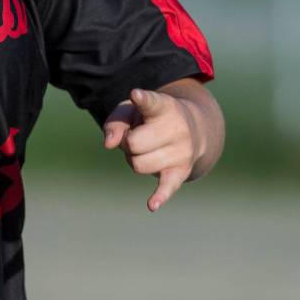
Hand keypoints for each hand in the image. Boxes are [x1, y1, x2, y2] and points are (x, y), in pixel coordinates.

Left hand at [102, 87, 204, 212]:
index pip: (151, 103)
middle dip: (127, 143)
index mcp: (163, 107)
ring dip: (134, 159)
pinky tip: (152, 205)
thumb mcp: (131, 111)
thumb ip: (115, 122)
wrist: (191, 128)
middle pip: (134, 144)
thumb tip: (108, 144)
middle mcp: (177, 128)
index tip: (136, 95)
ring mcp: (182, 151)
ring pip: (138, 165)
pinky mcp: (181, 171)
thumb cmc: (151, 118)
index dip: (142, 100)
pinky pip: (168, 186)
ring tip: (146, 149)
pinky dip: (159, 196)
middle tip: (137, 136)